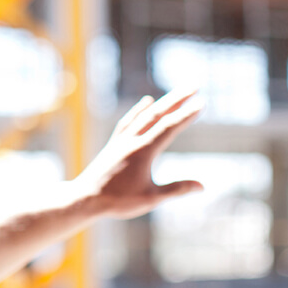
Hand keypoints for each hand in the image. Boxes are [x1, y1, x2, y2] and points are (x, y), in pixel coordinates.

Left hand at [75, 88, 204, 218]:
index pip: (169, 128)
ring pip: (144, 115)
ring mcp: (121, 140)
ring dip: (162, 103)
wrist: (85, 198)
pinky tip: (146, 102)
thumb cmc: (118, 201)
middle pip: (157, 114)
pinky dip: (139, 110)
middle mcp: (131, 141)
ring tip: (177, 94)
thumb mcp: (150, 198)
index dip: (186, 115)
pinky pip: (129, 121)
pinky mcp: (114, 144)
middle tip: (194, 87)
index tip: (201, 103)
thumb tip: (202, 186)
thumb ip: (176, 189)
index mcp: (143, 151)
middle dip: (177, 100)